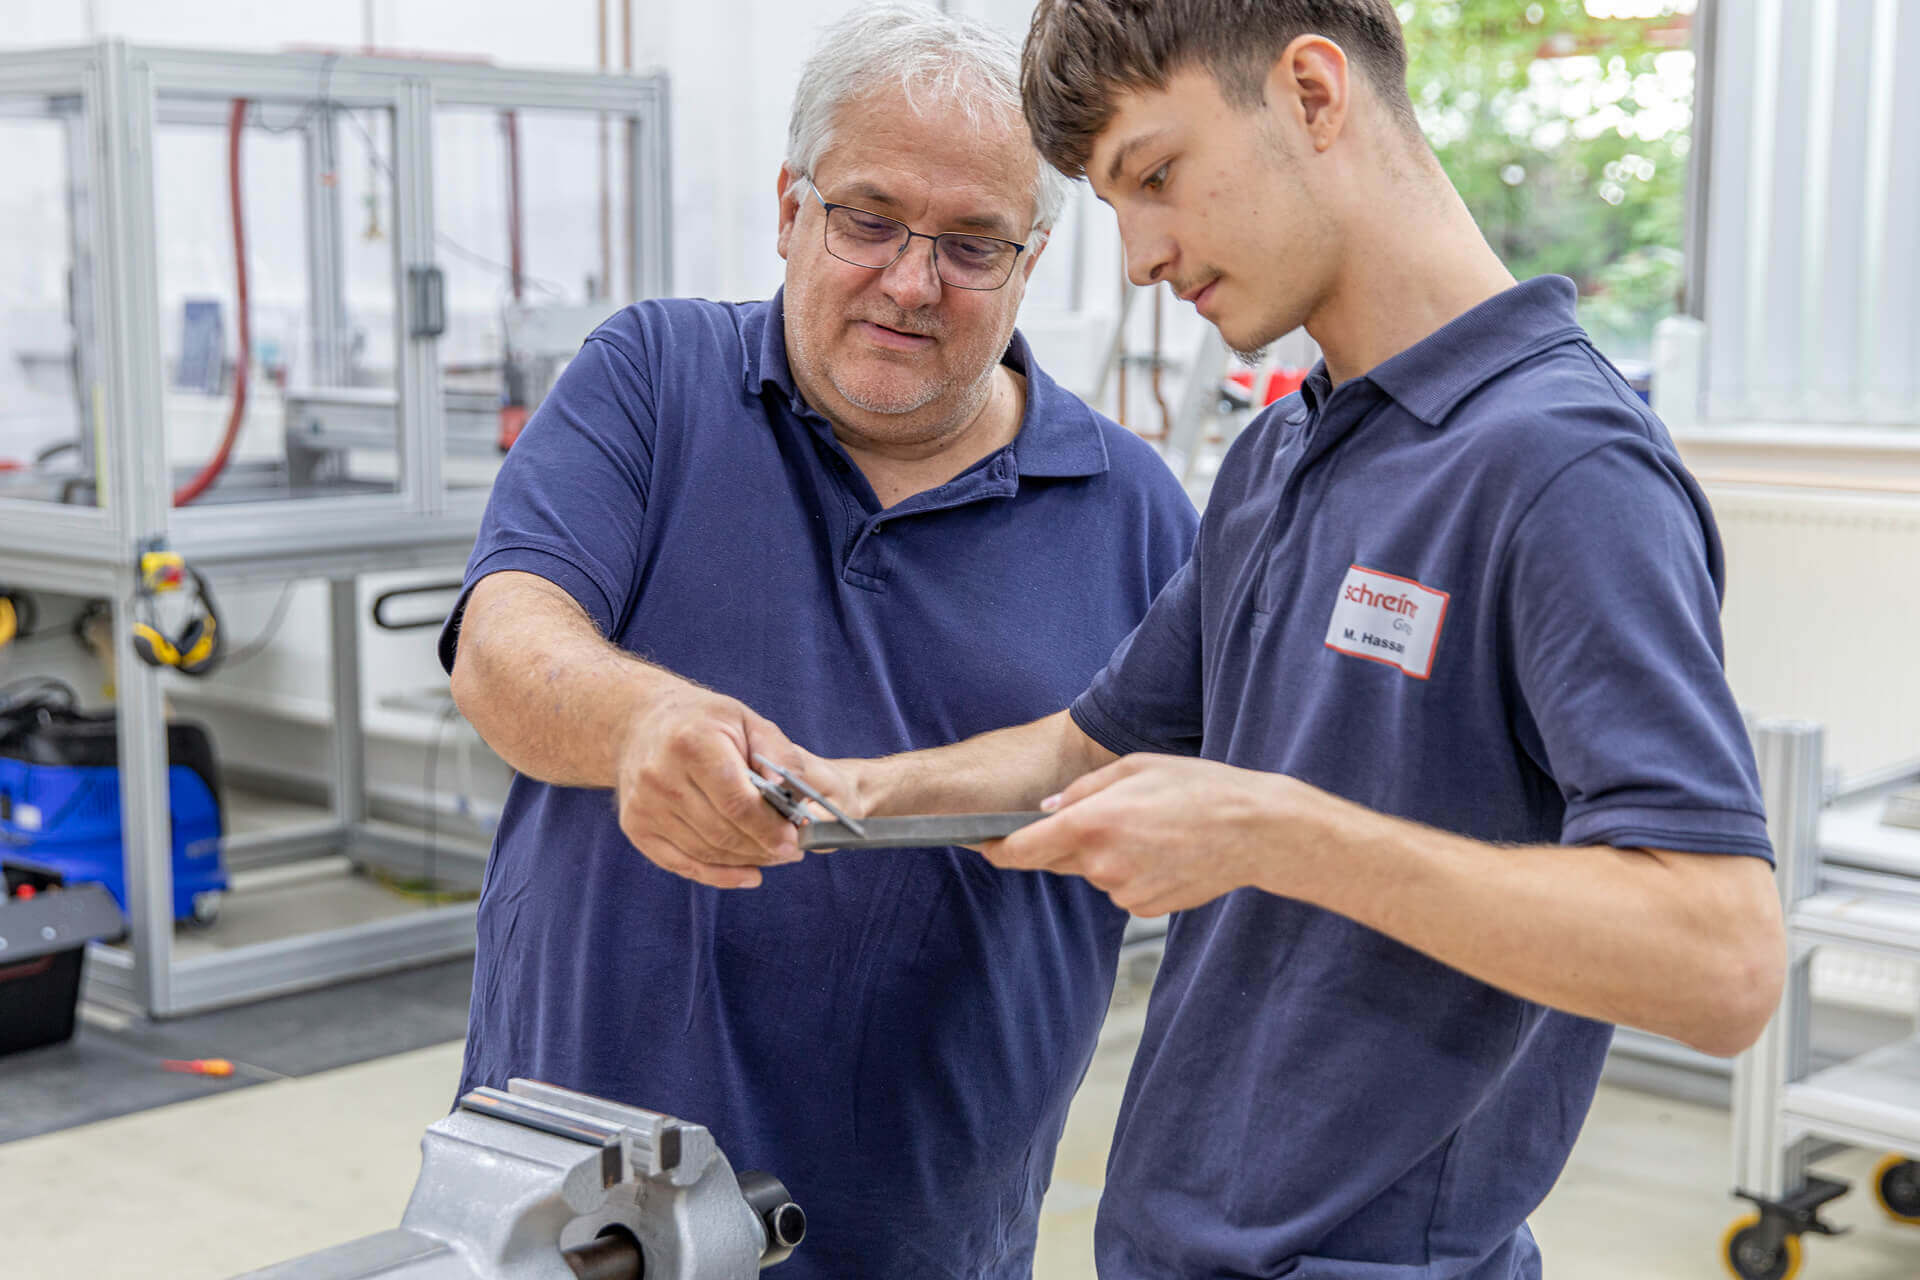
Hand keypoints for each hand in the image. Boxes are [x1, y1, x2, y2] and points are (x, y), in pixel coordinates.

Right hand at [613, 685, 855, 889]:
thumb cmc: (704, 722)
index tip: (795, 839)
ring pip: (705, 852)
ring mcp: (644, 806)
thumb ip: (779, 756)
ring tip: (773, 856)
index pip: (737, 802)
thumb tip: (797, 798)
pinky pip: (683, 864)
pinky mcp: (636, 828)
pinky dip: (719, 875)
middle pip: (722, 832)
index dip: (769, 827)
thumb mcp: (747, 721)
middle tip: (791, 851)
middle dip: (763, 847)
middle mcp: (661, 777)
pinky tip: (748, 873)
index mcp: (692, 744)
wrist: (639, 724)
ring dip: (746, 860)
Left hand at [982, 754, 1313, 914]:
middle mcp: (1100, 863)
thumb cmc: (1197, 788)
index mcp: (1091, 823)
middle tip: (1106, 818)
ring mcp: (1122, 890)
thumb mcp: (1134, 768)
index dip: (999, 849)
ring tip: (1151, 830)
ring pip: (1093, 873)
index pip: (1023, 849)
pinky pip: (1121, 888)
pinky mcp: (1144, 908)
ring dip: (1105, 855)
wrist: (1253, 830)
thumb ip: (1082, 790)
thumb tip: (1046, 810)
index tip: (985, 845)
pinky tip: (1163, 852)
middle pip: (1056, 860)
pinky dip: (1131, 872)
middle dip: (1064, 841)